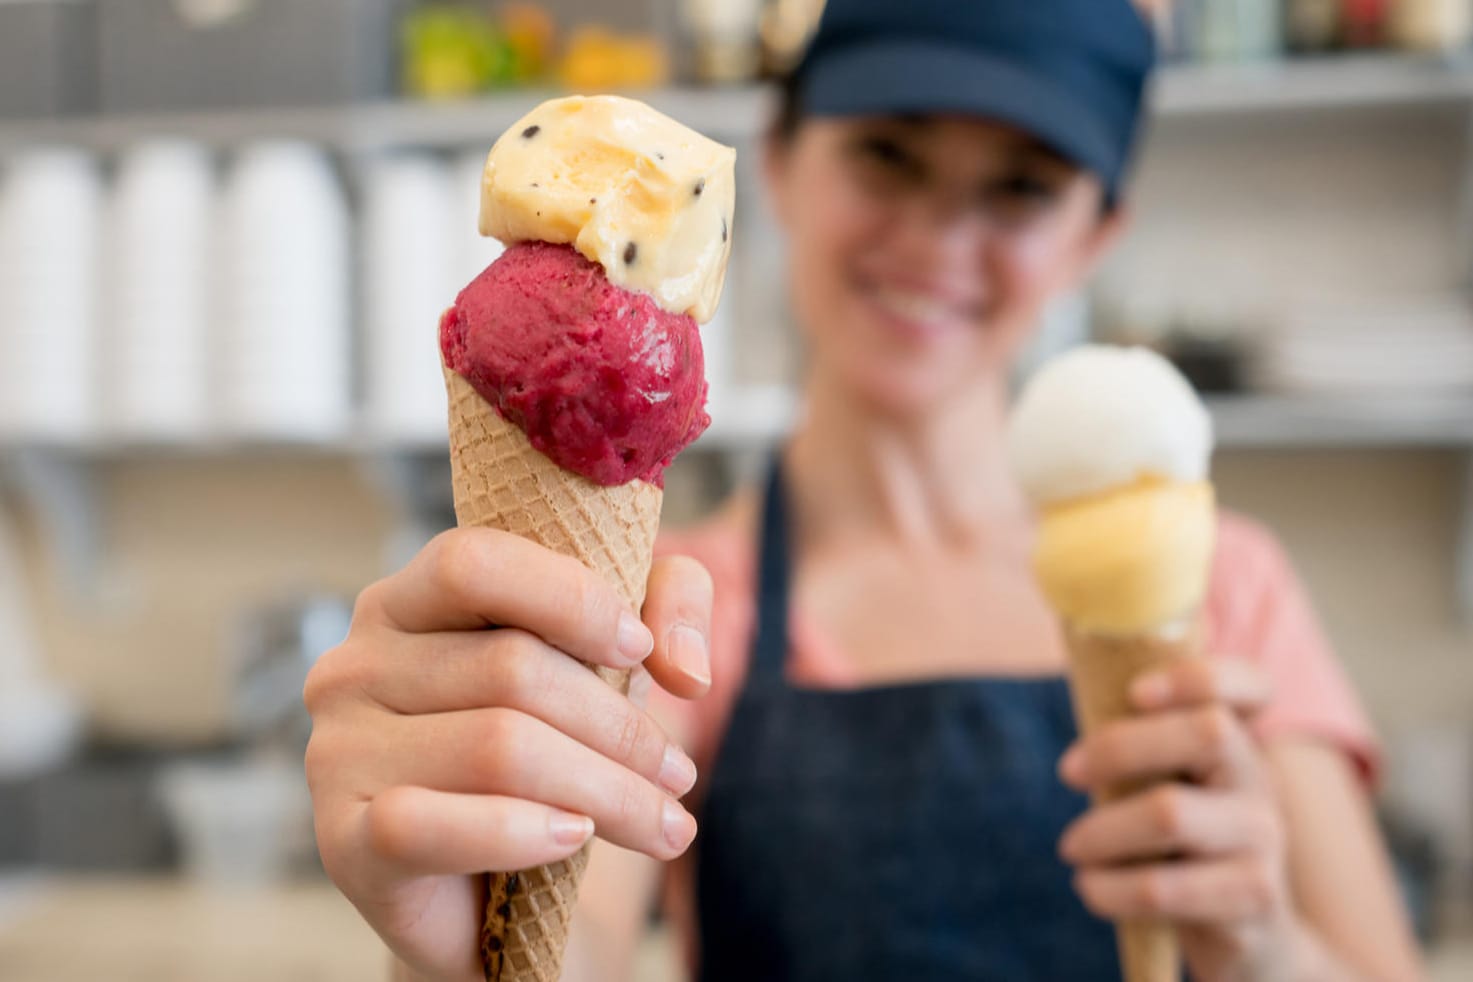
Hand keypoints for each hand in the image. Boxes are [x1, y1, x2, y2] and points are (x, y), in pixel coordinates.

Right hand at [303, 528, 713, 981]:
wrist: (491, 893)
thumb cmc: (551, 748)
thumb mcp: (619, 652)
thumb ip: (671, 603)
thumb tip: (687, 665)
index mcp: (404, 604)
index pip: (472, 563)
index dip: (568, 597)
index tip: (639, 646)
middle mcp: (354, 668)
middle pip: (510, 668)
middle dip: (619, 727)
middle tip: (679, 773)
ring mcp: (338, 754)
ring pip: (496, 747)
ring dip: (605, 789)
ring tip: (664, 821)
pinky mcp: (344, 841)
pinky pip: (433, 825)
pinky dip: (522, 832)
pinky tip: (575, 837)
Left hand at [1058, 657, 1306, 980]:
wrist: (1253, 943)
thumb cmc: (1186, 853)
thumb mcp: (1173, 792)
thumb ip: (1141, 755)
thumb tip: (1073, 739)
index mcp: (1240, 746)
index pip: (1251, 686)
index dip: (1198, 676)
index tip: (1136, 691)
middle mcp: (1262, 785)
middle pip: (1207, 732)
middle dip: (1120, 746)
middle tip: (1068, 772)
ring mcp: (1265, 842)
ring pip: (1171, 812)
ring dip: (1102, 829)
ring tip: (1072, 848)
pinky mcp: (1252, 900)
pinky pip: (1162, 887)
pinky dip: (1110, 888)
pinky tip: (1091, 889)